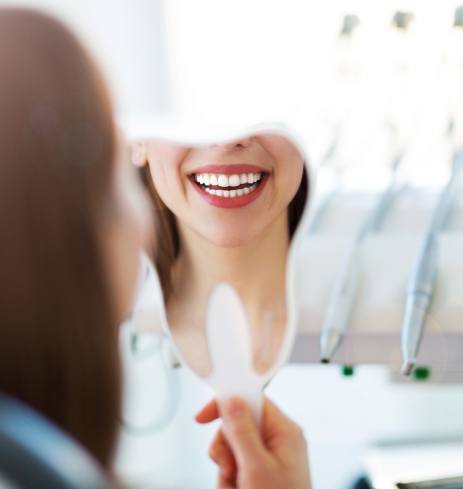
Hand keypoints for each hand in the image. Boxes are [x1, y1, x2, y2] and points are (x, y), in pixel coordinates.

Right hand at [195, 397, 311, 488]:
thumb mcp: (256, 468)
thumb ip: (241, 432)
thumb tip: (230, 400)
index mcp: (284, 431)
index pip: (252, 400)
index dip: (227, 403)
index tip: (204, 416)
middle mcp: (277, 441)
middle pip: (237, 425)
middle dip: (226, 448)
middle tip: (230, 468)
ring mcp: (269, 458)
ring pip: (232, 449)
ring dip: (226, 470)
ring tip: (237, 487)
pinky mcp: (260, 474)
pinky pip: (233, 467)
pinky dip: (230, 482)